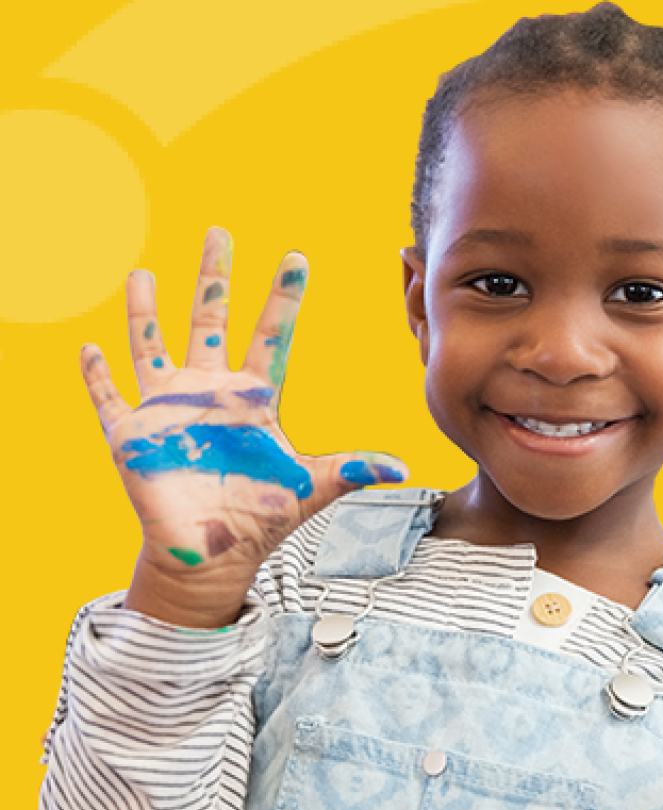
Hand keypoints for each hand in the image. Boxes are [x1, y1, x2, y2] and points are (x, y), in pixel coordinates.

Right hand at [83, 226, 407, 624]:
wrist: (215, 554)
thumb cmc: (262, 517)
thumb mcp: (311, 487)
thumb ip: (352, 469)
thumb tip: (403, 468)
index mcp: (253, 398)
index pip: (271, 336)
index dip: (282, 298)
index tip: (296, 258)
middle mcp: (210, 392)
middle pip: (210, 321)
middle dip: (213, 278)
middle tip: (218, 232)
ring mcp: (169, 409)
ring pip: (152, 345)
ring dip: (145, 311)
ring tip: (141, 273)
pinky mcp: (132, 434)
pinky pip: (108, 397)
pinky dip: (96, 374)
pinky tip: (88, 348)